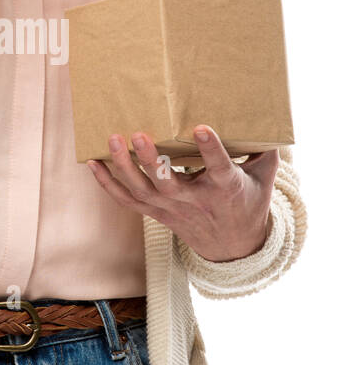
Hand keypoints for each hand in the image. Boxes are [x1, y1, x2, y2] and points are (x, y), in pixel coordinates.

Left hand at [87, 125, 279, 262]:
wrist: (234, 247)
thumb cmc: (249, 202)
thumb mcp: (264, 178)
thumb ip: (266, 149)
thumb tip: (270, 117)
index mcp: (226, 189)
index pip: (219, 168)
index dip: (211, 149)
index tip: (202, 128)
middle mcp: (195, 201)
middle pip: (167, 183)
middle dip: (151, 160)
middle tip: (139, 134)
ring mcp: (172, 209)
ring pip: (143, 191)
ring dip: (124, 167)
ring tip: (113, 140)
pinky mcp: (157, 213)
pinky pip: (128, 201)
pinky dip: (108, 184)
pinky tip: (93, 163)